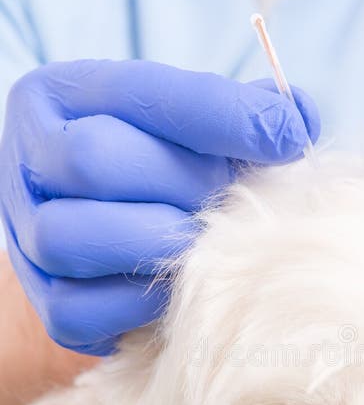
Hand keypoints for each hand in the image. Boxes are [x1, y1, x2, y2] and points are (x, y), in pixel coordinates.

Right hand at [0, 60, 319, 354]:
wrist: (116, 236)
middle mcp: (29, 160)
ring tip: (203, 243)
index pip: (141, 93)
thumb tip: (295, 117)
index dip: (222, 116)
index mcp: (62, 96)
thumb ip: (239, 113)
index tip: (288, 138)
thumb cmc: (163, 169)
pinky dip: (137, 306)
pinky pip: (78, 310)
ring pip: (72, 237)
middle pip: (94, 160)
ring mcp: (28, 236)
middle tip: (230, 199)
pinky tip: (176, 290)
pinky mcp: (48, 303)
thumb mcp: (191, 126)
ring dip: (156, 244)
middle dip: (182, 184)